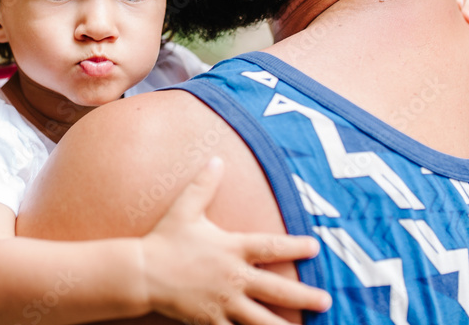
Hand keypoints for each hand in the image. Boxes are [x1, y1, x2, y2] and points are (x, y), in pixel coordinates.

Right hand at [140, 157, 330, 324]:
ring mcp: (223, 302)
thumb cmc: (165, 239)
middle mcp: (233, 277)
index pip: (271, 246)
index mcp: (231, 248)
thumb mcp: (185, 208)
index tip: (316, 247)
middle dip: (304, 296)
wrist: (141, 273)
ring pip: (261, 320)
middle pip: (276, 289)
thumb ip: (203, 185)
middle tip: (326, 301)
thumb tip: (216, 159)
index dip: (295, 246)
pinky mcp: (211, 320)